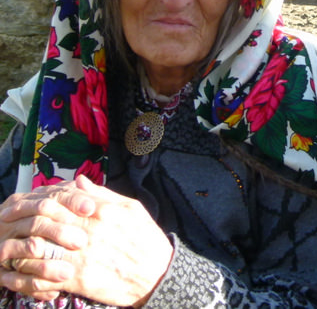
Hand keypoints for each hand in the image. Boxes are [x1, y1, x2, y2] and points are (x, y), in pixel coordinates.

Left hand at [0, 175, 173, 306]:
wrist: (158, 274)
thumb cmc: (146, 239)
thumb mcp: (132, 209)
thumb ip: (103, 194)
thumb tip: (79, 182)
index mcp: (102, 212)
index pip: (61, 201)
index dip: (41, 201)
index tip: (30, 204)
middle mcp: (90, 232)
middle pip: (46, 222)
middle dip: (26, 222)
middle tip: (10, 222)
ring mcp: (83, 256)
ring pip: (42, 248)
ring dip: (23, 248)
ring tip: (11, 247)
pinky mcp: (80, 280)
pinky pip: (46, 275)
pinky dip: (29, 273)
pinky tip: (21, 271)